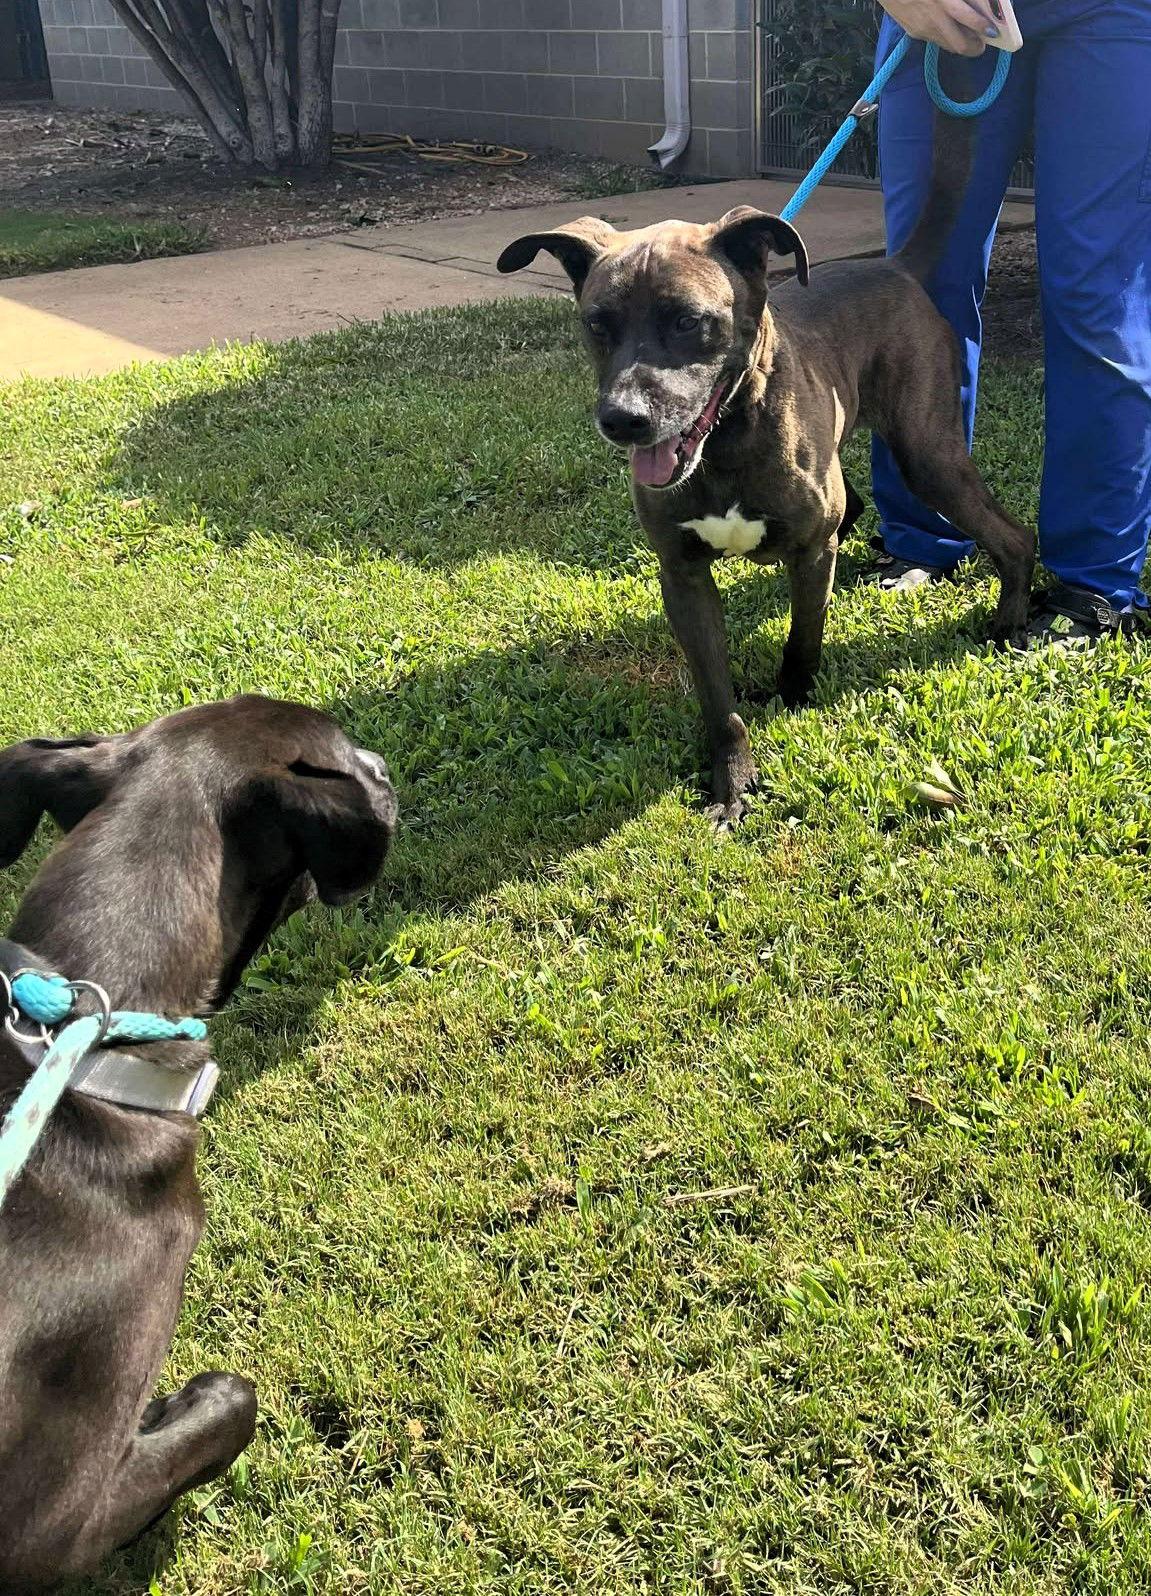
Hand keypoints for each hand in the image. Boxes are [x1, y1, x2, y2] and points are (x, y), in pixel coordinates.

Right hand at [879, 0, 1000, 55]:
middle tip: (982, 44)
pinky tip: (947, 30)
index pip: (970, 19)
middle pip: (959, 44)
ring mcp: (923, 29)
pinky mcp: (914, 33)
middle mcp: (934, 19)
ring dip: (960, 45)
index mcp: (944, 0)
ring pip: (948, 45)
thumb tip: (978, 4)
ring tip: (968, 39)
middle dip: (974, 48)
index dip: (983, 28)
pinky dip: (945, 38)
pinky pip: (934, 39)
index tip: (993, 32)